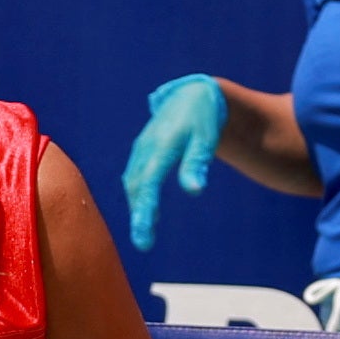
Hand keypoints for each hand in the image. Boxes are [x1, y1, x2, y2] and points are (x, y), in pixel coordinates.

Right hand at [123, 75, 229, 250]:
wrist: (192, 95)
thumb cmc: (203, 119)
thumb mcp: (206, 139)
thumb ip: (197, 163)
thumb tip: (194, 191)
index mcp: (161, 146)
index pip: (149, 183)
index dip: (145, 210)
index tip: (144, 235)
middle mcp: (146, 148)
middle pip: (137, 187)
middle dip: (139, 215)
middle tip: (144, 243)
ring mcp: (141, 149)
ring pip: (134, 182)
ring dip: (137, 206)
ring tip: (145, 231)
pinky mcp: (142, 151)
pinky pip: (135, 177)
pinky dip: (138, 195)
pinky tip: (147, 210)